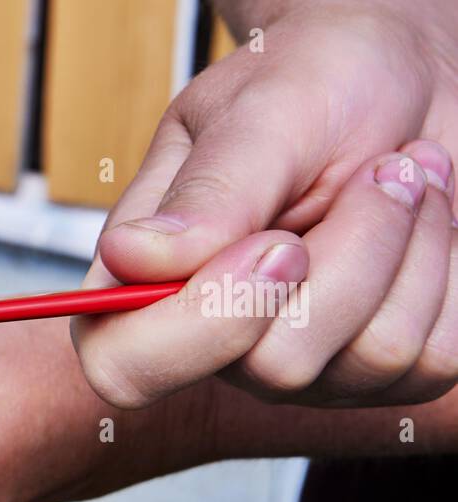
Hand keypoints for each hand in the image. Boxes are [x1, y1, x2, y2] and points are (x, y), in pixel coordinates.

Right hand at [72, 1, 457, 408]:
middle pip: (277, 366)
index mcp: (148, 283)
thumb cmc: (321, 82)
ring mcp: (305, 366)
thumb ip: (207, 193)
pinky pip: (431, 357)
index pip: (126, 369)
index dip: (198, 328)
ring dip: (407, 246)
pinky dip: (445, 270)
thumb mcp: (260, 111)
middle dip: (350, 254)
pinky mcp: (384, 373)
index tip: (276, 242)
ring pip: (371, 358)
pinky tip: (425, 220)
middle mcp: (219, 343)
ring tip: (400, 175)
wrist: (412, 76)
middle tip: (373, 170)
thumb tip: (130, 257)